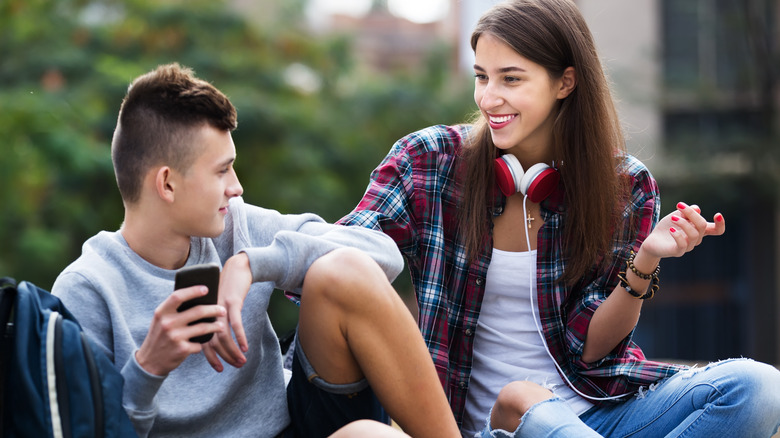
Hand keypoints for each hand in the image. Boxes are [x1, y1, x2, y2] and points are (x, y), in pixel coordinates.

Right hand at [136, 285, 225, 375]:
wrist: (149, 362)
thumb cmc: (159, 337)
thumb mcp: (160, 321)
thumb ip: (174, 310)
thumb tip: (199, 299)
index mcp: (161, 312)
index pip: (178, 296)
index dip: (193, 291)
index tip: (206, 289)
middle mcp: (167, 323)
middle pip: (198, 311)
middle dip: (214, 309)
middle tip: (222, 309)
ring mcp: (175, 337)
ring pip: (203, 328)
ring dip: (216, 326)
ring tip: (221, 326)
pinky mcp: (182, 350)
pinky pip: (199, 344)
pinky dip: (202, 344)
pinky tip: (202, 343)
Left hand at [202, 252, 251, 371]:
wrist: (237, 267)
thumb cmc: (228, 286)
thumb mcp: (219, 304)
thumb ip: (216, 319)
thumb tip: (218, 340)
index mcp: (203, 315)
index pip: (203, 341)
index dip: (211, 357)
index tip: (218, 368)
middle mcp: (208, 313)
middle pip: (213, 341)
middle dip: (224, 357)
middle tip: (234, 367)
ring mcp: (220, 308)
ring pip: (224, 335)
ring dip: (233, 351)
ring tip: (241, 361)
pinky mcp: (232, 302)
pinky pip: (235, 323)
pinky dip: (240, 337)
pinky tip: (245, 347)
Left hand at [641, 202, 725, 259]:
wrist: (652, 241)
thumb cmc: (667, 227)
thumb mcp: (677, 215)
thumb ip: (687, 212)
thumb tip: (697, 209)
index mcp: (699, 229)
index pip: (716, 230)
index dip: (721, 224)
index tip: (717, 214)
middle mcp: (696, 239)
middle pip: (703, 226)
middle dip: (691, 213)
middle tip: (679, 205)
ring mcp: (688, 246)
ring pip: (694, 234)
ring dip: (683, 223)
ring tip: (672, 218)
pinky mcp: (678, 252)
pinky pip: (682, 245)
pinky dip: (678, 236)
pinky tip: (671, 230)